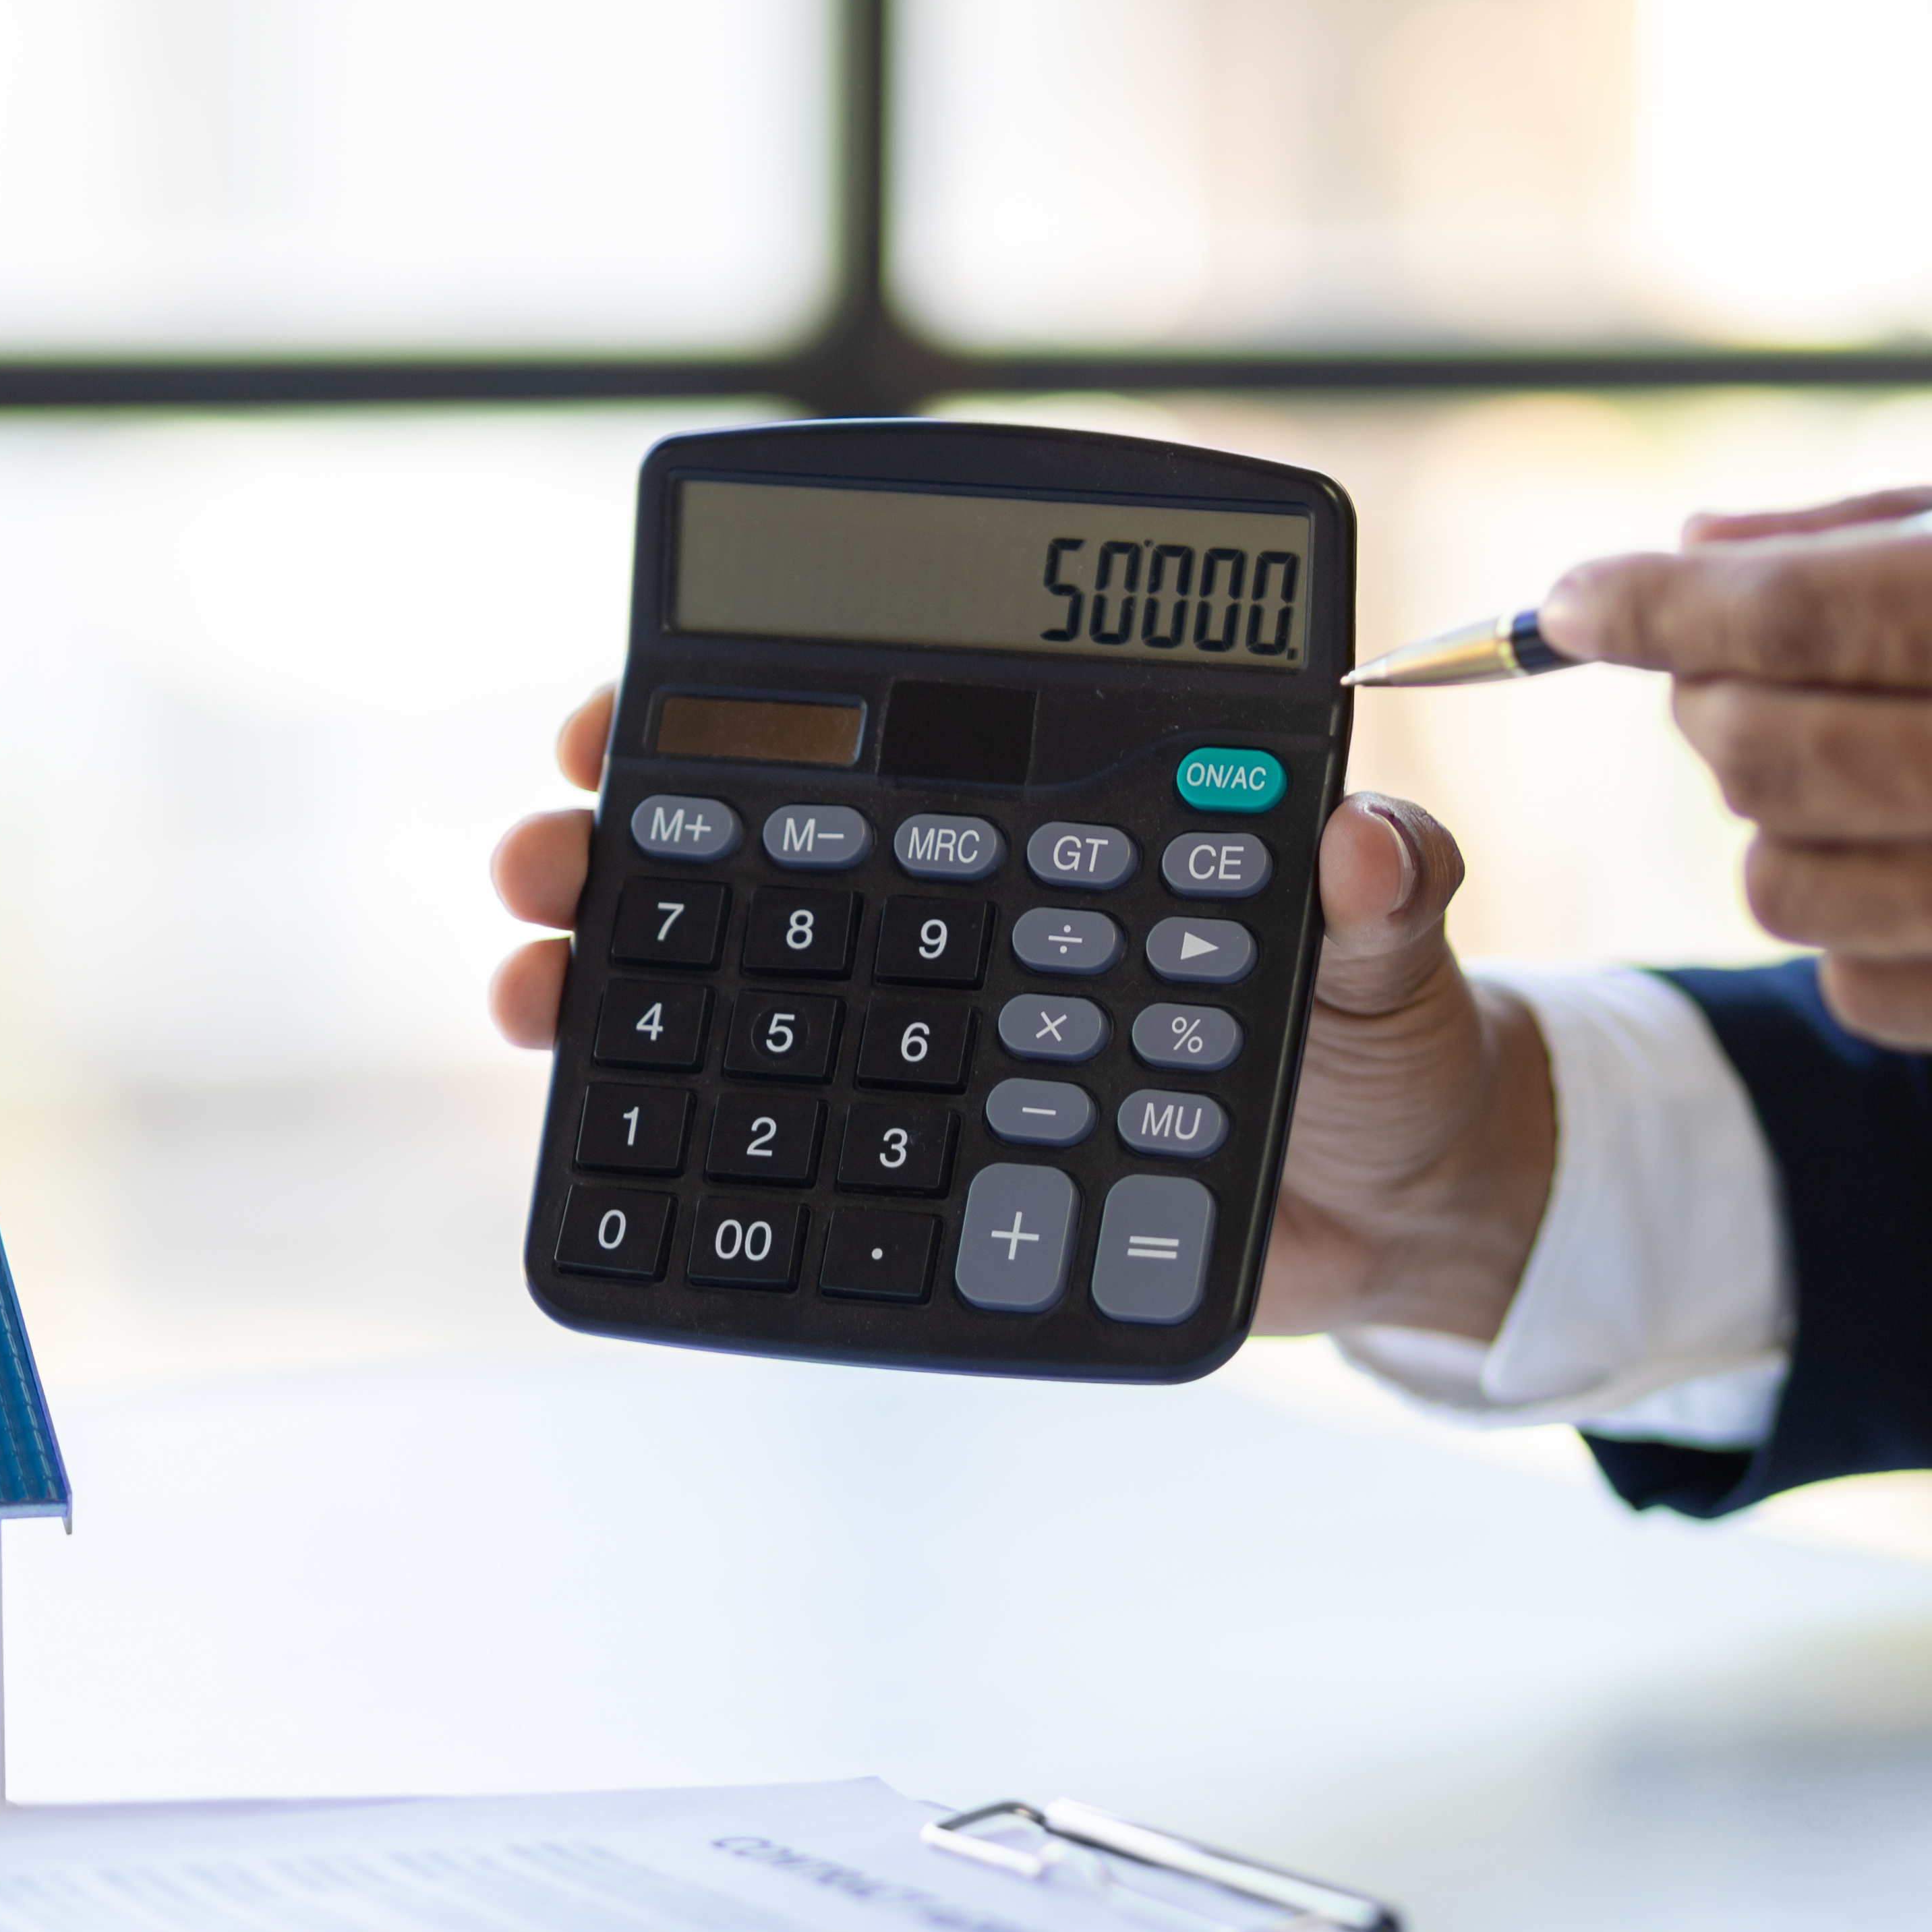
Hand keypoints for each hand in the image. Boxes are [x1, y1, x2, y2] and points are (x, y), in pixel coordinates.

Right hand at [487, 687, 1557, 1337]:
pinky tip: (604, 1135)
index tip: (626, 716)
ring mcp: (925, 1045)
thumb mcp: (1395, 961)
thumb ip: (1384, 893)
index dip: (732, 709)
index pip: (868, 732)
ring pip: (726, 991)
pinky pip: (778, 1141)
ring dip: (603, 981)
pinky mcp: (926, 1168)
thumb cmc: (1386, 1050)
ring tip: (532, 990)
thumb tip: (1357, 842)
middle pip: (747, 853)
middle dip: (613, 843)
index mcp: (1047, 829)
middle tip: (544, 854)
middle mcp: (958, 919)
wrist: (1399, 1222)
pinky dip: (673, 1137)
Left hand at [1541, 469, 1931, 1087]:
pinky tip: (1929, 871)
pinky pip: (1871, 988)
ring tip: (1865, 768)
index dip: (1633, 606)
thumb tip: (1706, 547)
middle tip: (1752, 673)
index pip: (1771, 615)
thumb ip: (1919, 531)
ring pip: (1785, 881)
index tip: (1561, 602)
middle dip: (1710, 704)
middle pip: (1750, 754)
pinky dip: (1858, 927)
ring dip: (1780, 817)